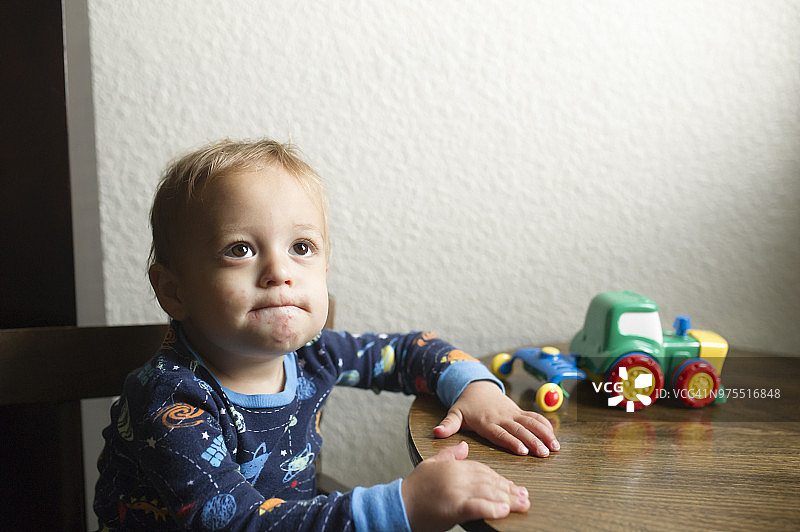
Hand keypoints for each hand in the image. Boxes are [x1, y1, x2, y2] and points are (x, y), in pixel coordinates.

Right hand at [402, 441, 529, 531]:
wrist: (398, 505)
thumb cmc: (414, 489)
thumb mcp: (431, 465)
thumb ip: (450, 455)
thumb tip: (464, 446)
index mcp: (454, 466)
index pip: (483, 470)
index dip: (500, 479)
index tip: (512, 486)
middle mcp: (458, 476)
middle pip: (490, 481)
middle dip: (510, 490)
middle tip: (525, 497)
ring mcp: (457, 491)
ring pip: (489, 493)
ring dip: (508, 500)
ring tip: (522, 505)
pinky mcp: (455, 507)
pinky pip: (479, 507)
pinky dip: (493, 509)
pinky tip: (504, 511)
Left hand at [433, 380, 559, 456]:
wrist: (476, 386)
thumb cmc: (465, 406)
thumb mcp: (454, 414)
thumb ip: (447, 425)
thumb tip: (435, 432)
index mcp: (486, 422)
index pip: (500, 433)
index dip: (511, 441)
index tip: (523, 451)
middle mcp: (501, 417)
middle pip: (519, 430)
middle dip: (533, 441)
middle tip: (544, 453)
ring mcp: (512, 413)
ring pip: (530, 423)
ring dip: (544, 434)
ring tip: (555, 447)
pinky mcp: (518, 411)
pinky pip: (534, 417)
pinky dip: (545, 425)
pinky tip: (554, 436)